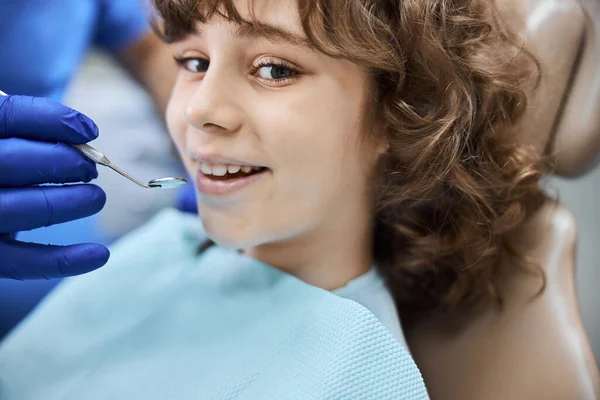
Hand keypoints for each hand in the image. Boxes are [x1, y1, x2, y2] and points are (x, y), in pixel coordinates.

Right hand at [0, 95, 108, 279]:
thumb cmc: (5, 157)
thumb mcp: (9, 132)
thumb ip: (34, 125)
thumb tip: (85, 133)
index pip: (8, 116)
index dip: (52, 120)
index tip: (90, 131)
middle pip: (9, 162)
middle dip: (61, 162)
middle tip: (91, 170)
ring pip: (16, 209)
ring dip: (67, 203)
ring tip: (96, 198)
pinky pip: (22, 262)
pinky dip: (65, 260)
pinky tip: (100, 254)